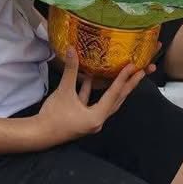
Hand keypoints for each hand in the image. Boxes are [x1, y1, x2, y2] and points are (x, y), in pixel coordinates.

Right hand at [33, 53, 147, 144]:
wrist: (40, 134)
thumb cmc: (54, 116)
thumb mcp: (64, 91)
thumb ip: (70, 71)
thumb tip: (71, 49)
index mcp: (97, 116)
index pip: (114, 94)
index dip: (124, 79)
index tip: (134, 67)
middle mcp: (98, 120)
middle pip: (117, 99)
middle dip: (129, 85)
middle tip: (142, 71)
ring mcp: (91, 120)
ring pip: (107, 101)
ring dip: (114, 87)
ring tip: (123, 73)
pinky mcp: (83, 118)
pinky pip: (93, 101)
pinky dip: (93, 90)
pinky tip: (90, 77)